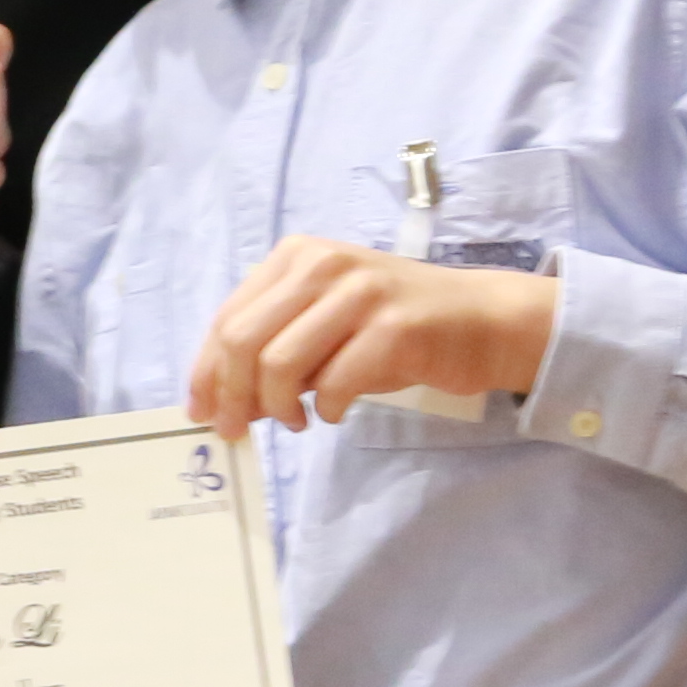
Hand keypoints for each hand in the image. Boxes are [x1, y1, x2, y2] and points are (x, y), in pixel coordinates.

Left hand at [185, 240, 562, 439]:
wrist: (483, 319)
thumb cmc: (396, 326)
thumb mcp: (325, 324)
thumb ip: (275, 349)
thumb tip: (223, 400)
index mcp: (295, 256)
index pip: (228, 318)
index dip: (206, 372)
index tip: (203, 412)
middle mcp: (323, 264)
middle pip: (243, 340)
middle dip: (232, 395)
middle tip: (240, 429)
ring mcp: (359, 293)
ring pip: (279, 362)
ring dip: (277, 407)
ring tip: (295, 421)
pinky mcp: (394, 328)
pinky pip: (334, 383)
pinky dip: (324, 408)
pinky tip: (332, 412)